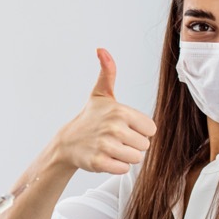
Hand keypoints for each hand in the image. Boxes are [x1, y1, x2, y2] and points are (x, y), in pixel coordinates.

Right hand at [54, 49, 157, 174]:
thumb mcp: (101, 94)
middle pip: (145, 146)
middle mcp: (114, 127)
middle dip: (132, 145)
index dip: (139, 131)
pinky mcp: (99, 162)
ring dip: (126, 157)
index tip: (124, 127)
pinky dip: (116, 166)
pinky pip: (123, 169)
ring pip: (136, 158)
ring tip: (111, 149)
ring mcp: (106, 146)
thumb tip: (101, 49)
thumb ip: (108, 72)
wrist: (68, 142)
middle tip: (115, 139)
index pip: (151, 129)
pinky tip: (106, 158)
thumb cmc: (90, 118)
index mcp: (120, 111)